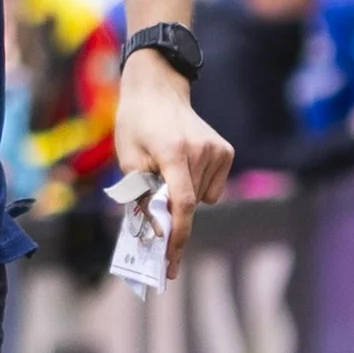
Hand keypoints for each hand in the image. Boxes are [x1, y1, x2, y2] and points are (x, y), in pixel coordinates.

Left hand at [112, 49, 230, 279]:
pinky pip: (213, 188)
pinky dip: (199, 187)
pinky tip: (185, 167)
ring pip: (201, 198)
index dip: (177, 236)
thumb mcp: (128, 159)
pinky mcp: (226, 150)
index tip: (170, 263)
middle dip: (172, 216)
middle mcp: (199, 150)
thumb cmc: (136, 124)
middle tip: (156, 217)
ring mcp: (216, 150)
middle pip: (189, 203)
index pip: (181, 203)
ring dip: (184, 197)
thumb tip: (154, 228)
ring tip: (168, 171)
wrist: (157, 90)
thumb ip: (140, 193)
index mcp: (172, 152)